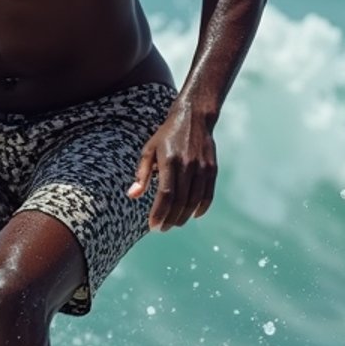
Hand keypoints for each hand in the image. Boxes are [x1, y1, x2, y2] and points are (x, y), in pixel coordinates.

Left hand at [127, 100, 217, 229]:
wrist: (194, 117)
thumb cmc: (167, 135)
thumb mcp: (149, 150)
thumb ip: (142, 174)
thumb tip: (132, 195)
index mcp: (170, 161)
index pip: (165, 194)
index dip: (159, 213)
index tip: (153, 226)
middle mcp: (188, 166)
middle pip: (180, 201)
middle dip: (170, 219)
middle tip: (162, 228)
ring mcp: (202, 168)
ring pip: (194, 201)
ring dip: (184, 216)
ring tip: (174, 224)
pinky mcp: (212, 169)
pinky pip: (208, 194)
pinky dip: (201, 208)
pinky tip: (193, 215)